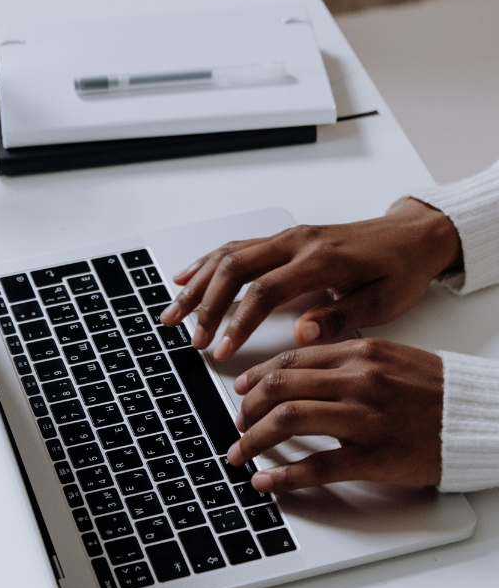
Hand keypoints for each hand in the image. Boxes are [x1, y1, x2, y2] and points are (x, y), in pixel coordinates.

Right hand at [160, 199, 462, 360]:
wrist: (413, 237)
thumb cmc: (399, 271)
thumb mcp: (383, 303)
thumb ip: (339, 317)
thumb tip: (301, 333)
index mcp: (321, 260)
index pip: (265, 290)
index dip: (238, 322)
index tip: (222, 350)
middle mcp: (298, 242)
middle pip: (236, 269)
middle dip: (206, 305)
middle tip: (191, 337)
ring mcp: (289, 237)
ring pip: (230, 255)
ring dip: (198, 284)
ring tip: (173, 312)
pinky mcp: (285, 238)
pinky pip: (238, 246)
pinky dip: (208, 262)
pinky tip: (187, 277)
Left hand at [226, 338, 443, 490]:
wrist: (475, 418)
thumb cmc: (432, 391)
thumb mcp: (387, 358)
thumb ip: (343, 361)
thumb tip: (298, 372)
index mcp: (358, 354)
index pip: (290, 360)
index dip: (256, 377)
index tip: (240, 391)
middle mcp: (357, 380)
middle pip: (280, 389)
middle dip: (247, 409)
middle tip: (238, 425)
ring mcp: (364, 418)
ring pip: (289, 421)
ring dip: (255, 439)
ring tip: (241, 453)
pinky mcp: (374, 456)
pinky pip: (318, 466)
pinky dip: (284, 476)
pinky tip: (266, 482)